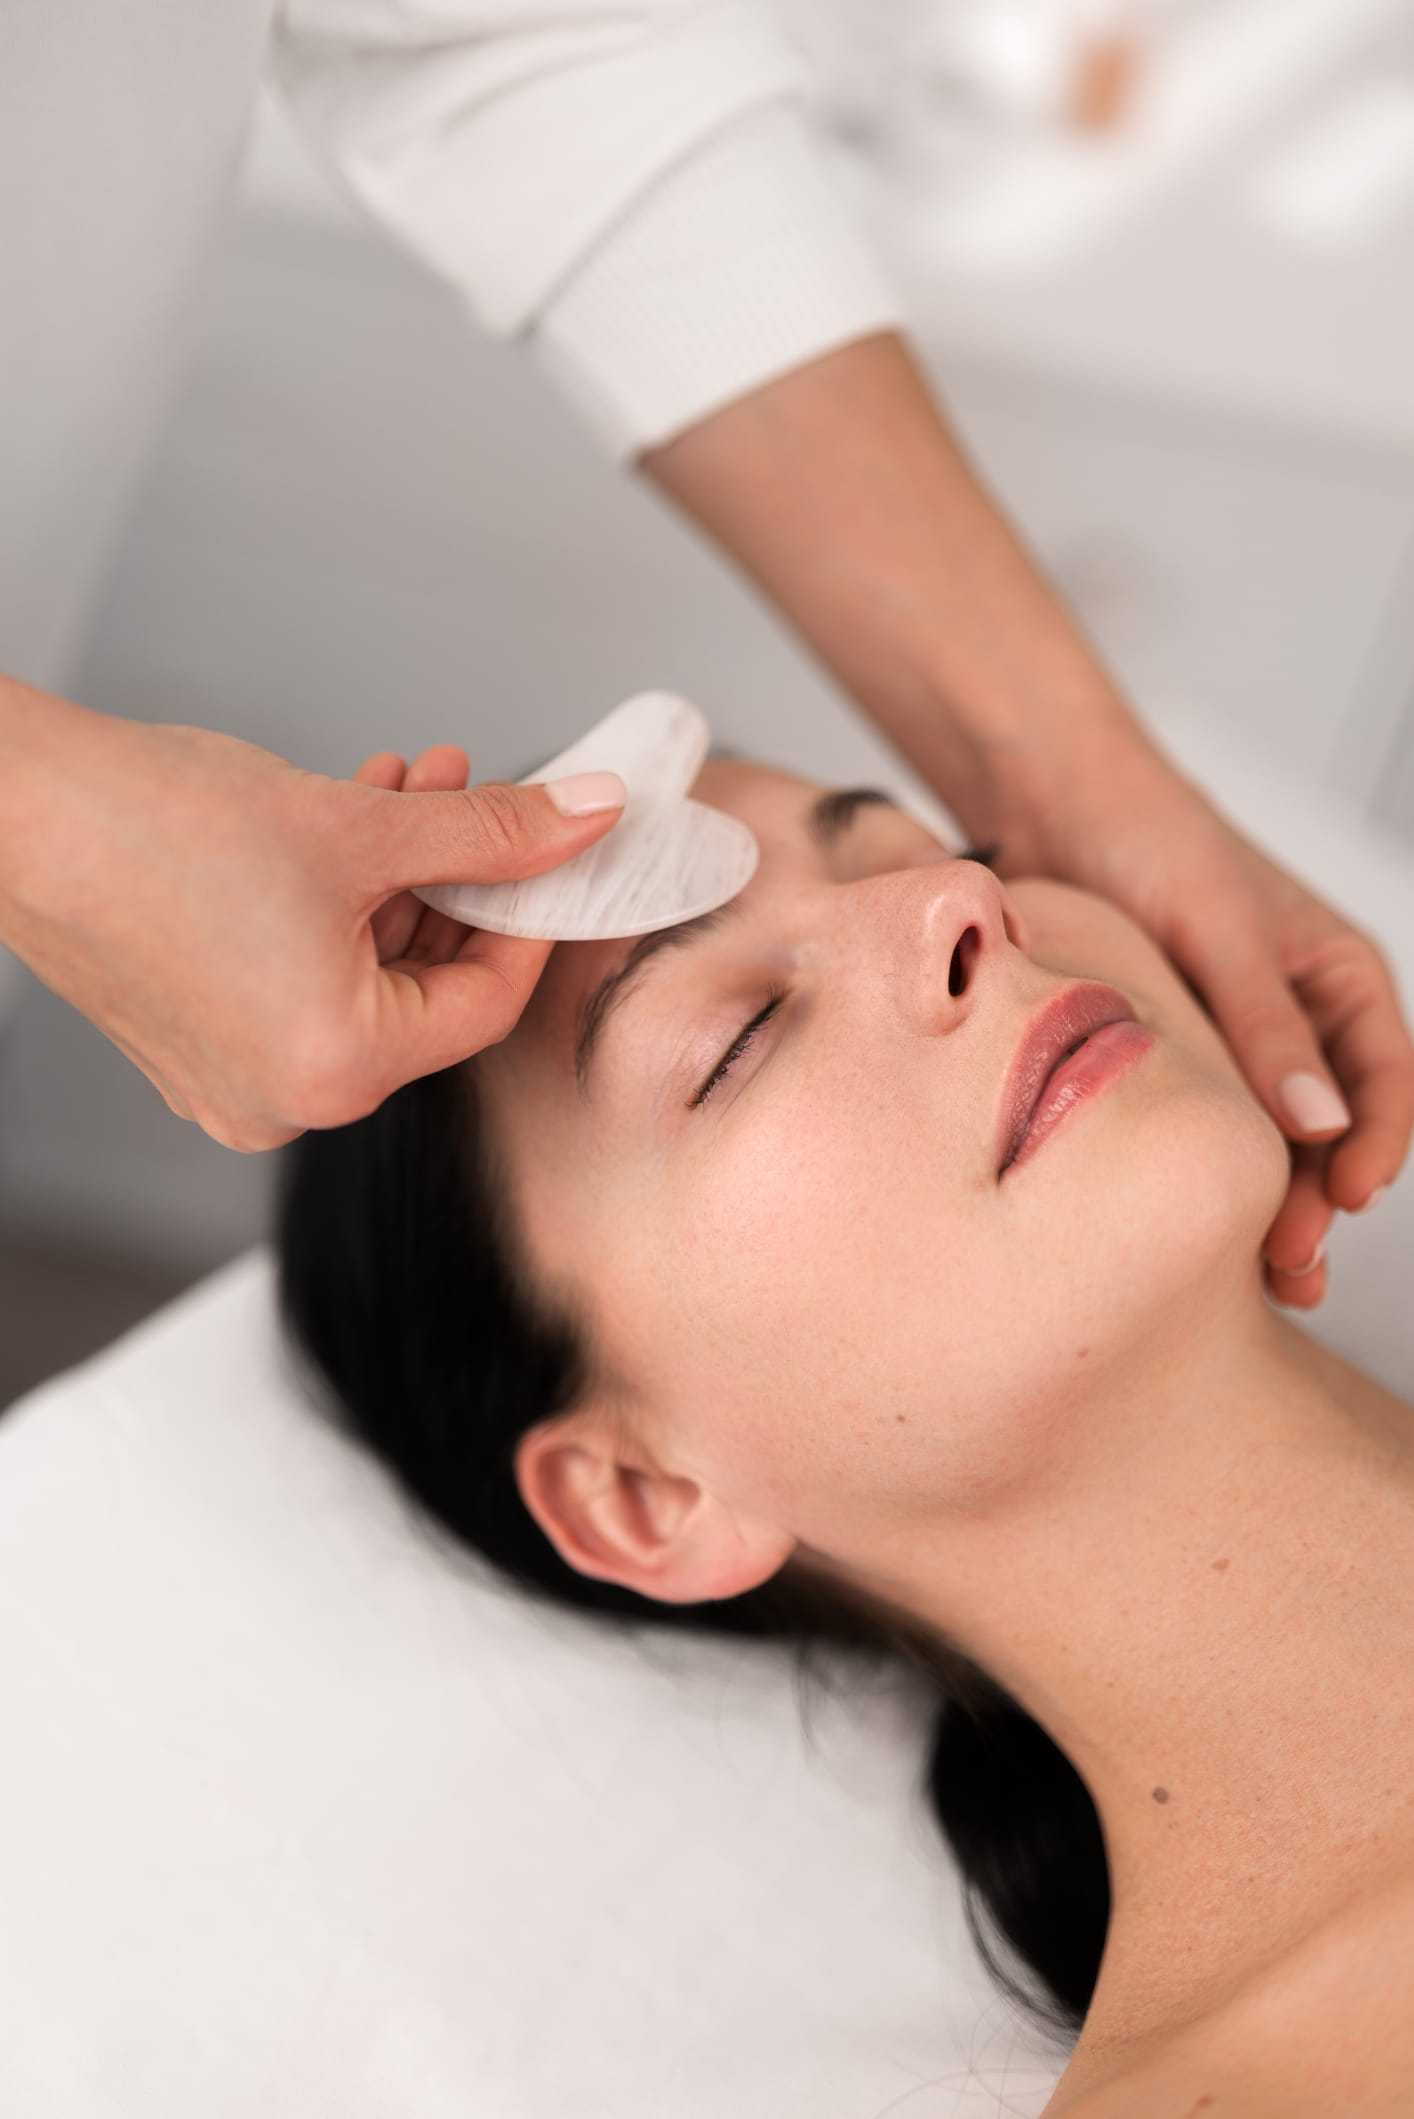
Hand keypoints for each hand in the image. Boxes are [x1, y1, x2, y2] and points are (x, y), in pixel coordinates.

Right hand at [2, 710, 623, 1150]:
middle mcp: (283, 1101)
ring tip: (412, 786)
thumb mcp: (364, 826)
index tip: (553, 853)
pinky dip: (336, 910)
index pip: (485, 1005)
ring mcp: (233, 1077)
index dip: (530, 916)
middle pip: (423, 993)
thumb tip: (586, 818)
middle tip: (475, 795)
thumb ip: (494, 833)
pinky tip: (351, 823)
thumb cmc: (153, 828)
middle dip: (457, 882)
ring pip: (363, 977)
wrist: (12, 808)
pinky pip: (302, 981)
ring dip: (399, 881)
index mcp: (334, 1074)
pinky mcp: (195, 1042)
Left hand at [1008, 734, 1413, 1310]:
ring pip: (1269, 1142)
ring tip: (1254, 1275)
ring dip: (1267, 1204)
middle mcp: (1296, 1018)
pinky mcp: (1172, 1059)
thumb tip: (1321, 1127)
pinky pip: (1203, 1126)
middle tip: (1290, 1267)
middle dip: (1317, 1202)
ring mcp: (1233, 1044)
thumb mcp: (1218, 927)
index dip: (1375, 1144)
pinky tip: (1191, 1224)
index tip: (1346, 1199)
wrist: (1052, 804)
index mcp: (1338, 977)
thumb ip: (1266, 1025)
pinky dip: (1206, 1172)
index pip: (1387, 1077)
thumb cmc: (1149, 838)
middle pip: (1330, 1130)